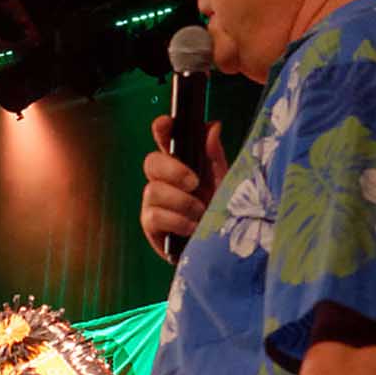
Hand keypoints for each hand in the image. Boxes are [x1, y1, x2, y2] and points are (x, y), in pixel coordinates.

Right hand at [141, 116, 228, 258]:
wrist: (221, 250)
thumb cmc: (223, 212)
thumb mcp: (224, 182)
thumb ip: (215, 156)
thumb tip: (212, 126)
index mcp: (182, 164)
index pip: (165, 139)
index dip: (161, 129)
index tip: (165, 124)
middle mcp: (164, 181)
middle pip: (151, 162)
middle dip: (172, 170)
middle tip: (194, 183)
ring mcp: (154, 203)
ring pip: (152, 191)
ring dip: (180, 201)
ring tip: (201, 212)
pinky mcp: (151, 227)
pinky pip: (153, 216)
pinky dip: (176, 221)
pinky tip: (192, 228)